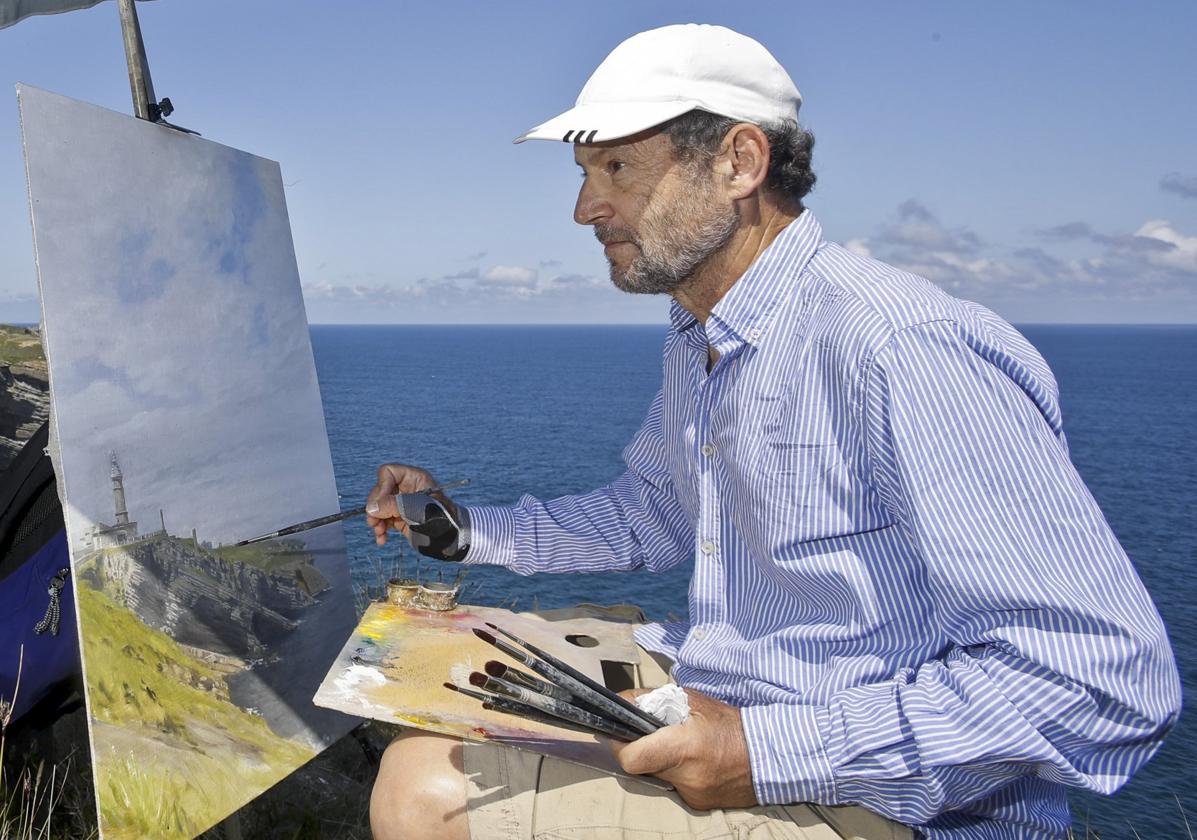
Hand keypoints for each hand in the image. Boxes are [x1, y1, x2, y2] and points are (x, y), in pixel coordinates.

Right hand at [365, 463, 459, 546]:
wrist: (453, 539)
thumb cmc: (441, 519)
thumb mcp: (417, 509)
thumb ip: (393, 505)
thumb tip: (371, 508)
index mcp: (415, 478)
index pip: (388, 472)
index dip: (381, 487)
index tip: (381, 504)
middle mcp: (407, 489)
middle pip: (380, 491)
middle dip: (375, 507)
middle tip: (374, 521)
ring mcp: (404, 504)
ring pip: (379, 507)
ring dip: (375, 520)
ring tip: (379, 532)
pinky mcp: (401, 519)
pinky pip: (384, 520)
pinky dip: (380, 529)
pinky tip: (382, 539)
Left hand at [610, 688, 757, 810]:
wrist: (767, 755)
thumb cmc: (730, 723)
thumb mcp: (692, 699)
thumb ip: (654, 700)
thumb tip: (623, 702)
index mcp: (684, 747)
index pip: (632, 758)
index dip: (619, 744)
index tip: (618, 732)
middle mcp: (686, 776)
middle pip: (642, 766)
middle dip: (639, 748)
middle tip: (648, 733)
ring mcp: (691, 794)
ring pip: (657, 775)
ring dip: (659, 759)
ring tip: (676, 744)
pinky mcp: (697, 804)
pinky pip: (673, 785)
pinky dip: (676, 771)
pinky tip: (691, 760)